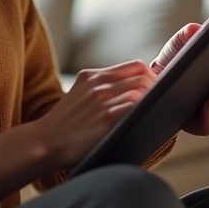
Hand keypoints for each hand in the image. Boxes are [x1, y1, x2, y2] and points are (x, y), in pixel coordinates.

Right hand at [34, 60, 157, 169]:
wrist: (44, 141)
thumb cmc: (65, 123)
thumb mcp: (79, 94)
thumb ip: (101, 87)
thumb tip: (134, 91)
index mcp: (92, 75)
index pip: (135, 66)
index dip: (152, 75)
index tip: (158, 88)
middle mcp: (98, 84)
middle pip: (142, 76)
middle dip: (158, 88)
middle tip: (164, 101)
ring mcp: (102, 100)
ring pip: (142, 91)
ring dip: (154, 101)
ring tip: (159, 112)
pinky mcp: (106, 119)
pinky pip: (135, 108)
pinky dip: (146, 112)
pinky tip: (149, 121)